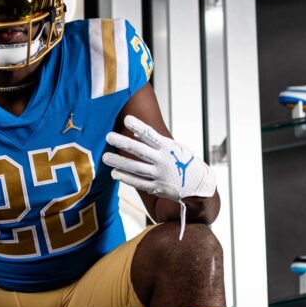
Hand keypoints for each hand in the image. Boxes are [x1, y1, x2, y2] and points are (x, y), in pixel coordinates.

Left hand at [103, 115, 215, 236]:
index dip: (139, 126)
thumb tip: (136, 131)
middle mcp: (163, 161)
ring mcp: (160, 175)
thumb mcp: (176, 148)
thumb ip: (158, 141)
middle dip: (123, 142)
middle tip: (108, 136)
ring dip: (119, 162)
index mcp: (169, 148)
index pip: (151, 135)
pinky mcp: (158, 188)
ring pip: (136, 168)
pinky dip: (126, 178)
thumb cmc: (184, 162)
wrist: (199, 185)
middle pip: (139, 150)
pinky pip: (139, 182)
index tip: (126, 119)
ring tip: (106, 157)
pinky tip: (115, 173)